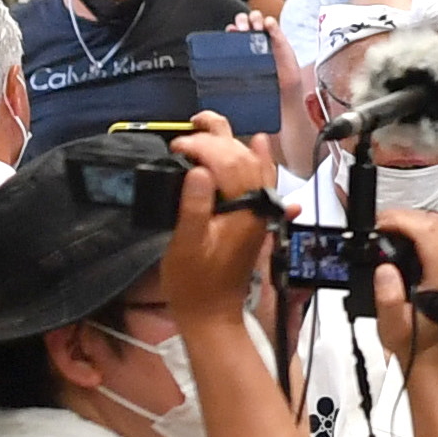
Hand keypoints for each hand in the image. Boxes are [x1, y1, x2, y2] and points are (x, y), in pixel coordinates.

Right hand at [159, 118, 276, 326]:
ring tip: (213, 125)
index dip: (201, 148)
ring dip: (235, 142)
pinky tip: (260, 145)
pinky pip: (261, 180)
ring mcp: (258, 210)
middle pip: (244, 158)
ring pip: (254, 165)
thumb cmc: (194, 283)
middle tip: (193, 122)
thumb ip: (194, 208)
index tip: (175, 146)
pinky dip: (259, 160)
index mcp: (244, 208)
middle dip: (219, 136)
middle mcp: (258, 204)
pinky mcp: (253, 217)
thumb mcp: (187, 246)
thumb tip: (197, 170)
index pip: (227, 163)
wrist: (212, 313)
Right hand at [371, 203, 437, 359]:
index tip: (379, 221)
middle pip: (437, 223)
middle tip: (379, 223)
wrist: (429, 355)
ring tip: (387, 228)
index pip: (429, 231)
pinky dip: (422, 230)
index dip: (401, 220)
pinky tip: (403, 236)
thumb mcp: (391, 324)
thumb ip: (387, 295)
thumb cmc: (413, 343)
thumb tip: (385, 269)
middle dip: (405, 218)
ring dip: (414, 222)